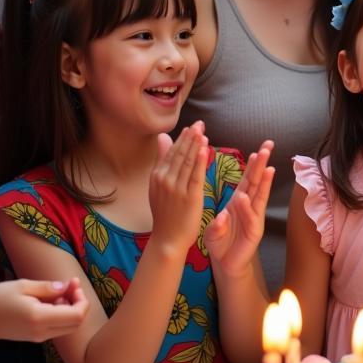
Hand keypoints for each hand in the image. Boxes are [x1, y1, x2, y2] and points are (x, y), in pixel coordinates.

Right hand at [0, 278, 88, 343]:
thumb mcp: (22, 286)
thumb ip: (47, 287)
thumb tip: (66, 287)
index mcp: (40, 318)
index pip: (76, 316)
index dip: (82, 300)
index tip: (73, 285)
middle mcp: (42, 331)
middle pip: (77, 323)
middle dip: (79, 303)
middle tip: (70, 285)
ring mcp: (40, 337)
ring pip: (70, 326)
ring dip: (72, 308)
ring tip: (59, 290)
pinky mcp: (37, 337)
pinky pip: (59, 327)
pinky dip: (62, 314)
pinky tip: (52, 301)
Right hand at [149, 122, 207, 253]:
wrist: (167, 239)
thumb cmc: (166, 212)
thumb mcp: (158, 185)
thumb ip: (163, 161)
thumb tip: (163, 138)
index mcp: (157, 176)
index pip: (172, 152)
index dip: (183, 138)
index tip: (192, 126)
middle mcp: (165, 180)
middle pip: (180, 154)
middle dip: (190, 137)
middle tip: (200, 123)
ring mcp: (176, 189)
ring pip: (188, 162)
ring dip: (195, 145)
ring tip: (202, 131)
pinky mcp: (190, 197)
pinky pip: (195, 176)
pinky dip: (200, 161)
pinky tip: (204, 149)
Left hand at [205, 142, 274, 277]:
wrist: (225, 263)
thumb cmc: (220, 242)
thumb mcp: (213, 228)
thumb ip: (217, 222)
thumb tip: (223, 216)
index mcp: (238, 201)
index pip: (248, 179)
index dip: (253, 165)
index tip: (258, 150)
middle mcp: (248, 207)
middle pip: (257, 181)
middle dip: (262, 164)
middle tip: (268, 147)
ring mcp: (253, 218)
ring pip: (259, 196)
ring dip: (264, 182)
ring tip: (268, 166)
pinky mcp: (254, 231)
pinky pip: (250, 216)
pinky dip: (247, 207)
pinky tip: (245, 197)